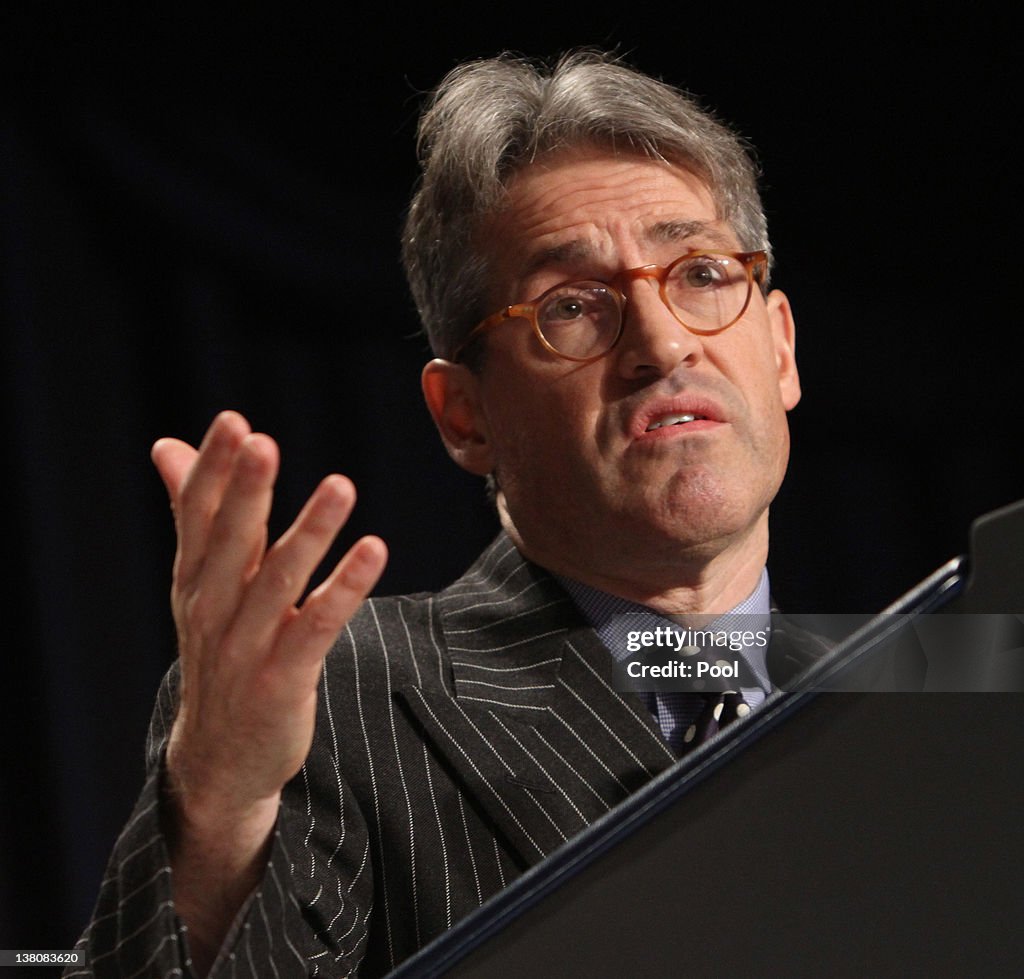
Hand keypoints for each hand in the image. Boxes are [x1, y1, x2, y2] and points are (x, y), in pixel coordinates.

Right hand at [151, 411, 386, 961]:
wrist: (219, 758)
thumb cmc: (218, 651)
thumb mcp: (199, 584)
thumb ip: (192, 512)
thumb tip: (167, 444)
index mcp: (193, 580)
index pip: (197, 515)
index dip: (213, 469)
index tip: (232, 421)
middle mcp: (212, 609)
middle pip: (229, 542)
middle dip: (246, 491)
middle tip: (261, 443)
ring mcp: (245, 648)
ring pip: (277, 580)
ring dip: (309, 532)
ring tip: (340, 486)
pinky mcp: (281, 681)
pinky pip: (316, 628)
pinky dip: (344, 588)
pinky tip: (374, 552)